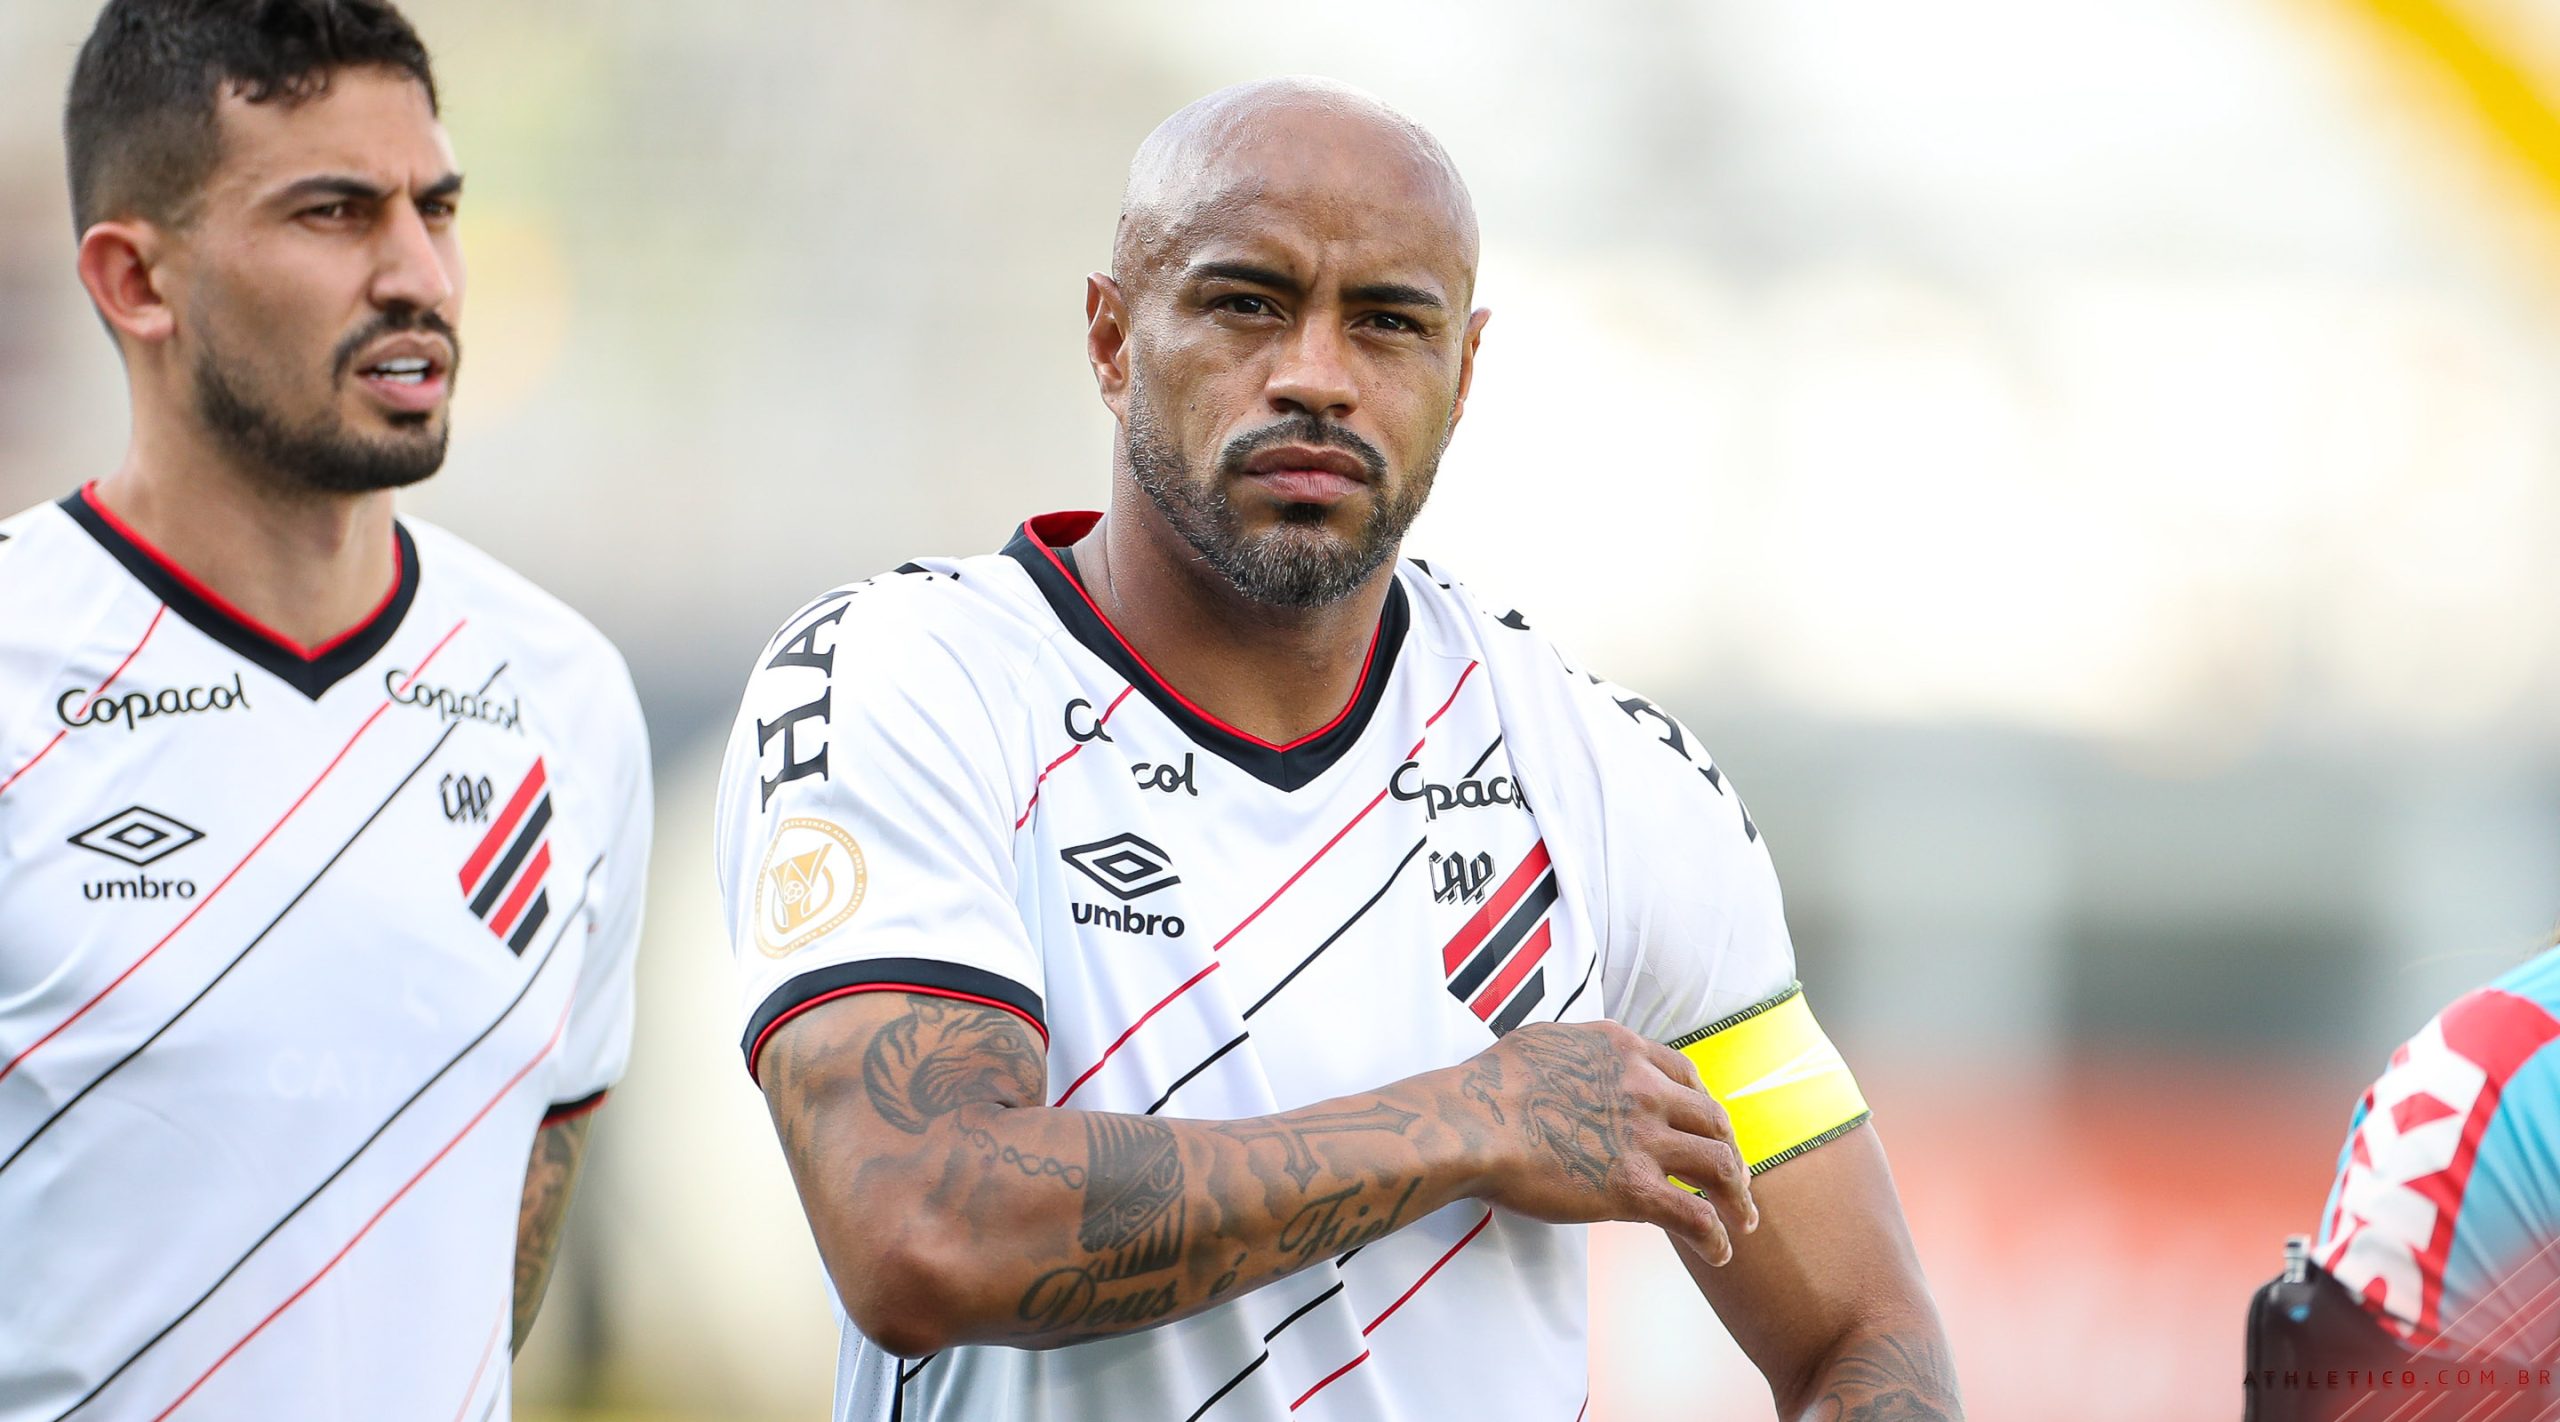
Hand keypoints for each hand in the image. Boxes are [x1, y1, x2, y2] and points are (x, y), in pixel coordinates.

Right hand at [1448, 1020, 1756, 1263]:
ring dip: (1737, 1196)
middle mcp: (1645, 1090)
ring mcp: (1644, 1139)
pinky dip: (1715, 1237)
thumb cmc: (1489, 1084)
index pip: (1687, 1077)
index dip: (1705, 1106)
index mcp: (1625, 1052)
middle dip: (1732, 1152)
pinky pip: (1695, 1216)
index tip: (1709, 1127)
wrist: (1473, 1121)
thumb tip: (1578, 1058)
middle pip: (1713, 1121)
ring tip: (1741, 1220)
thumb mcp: (1545, 1041)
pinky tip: (1718, 1252)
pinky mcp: (1634, 1188)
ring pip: (1719, 1166)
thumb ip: (1579, 1050)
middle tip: (1735, 1179)